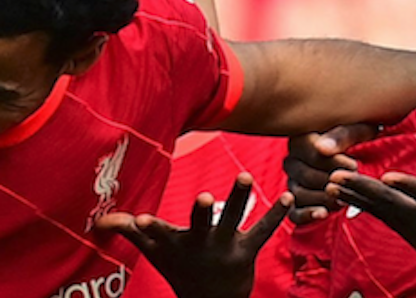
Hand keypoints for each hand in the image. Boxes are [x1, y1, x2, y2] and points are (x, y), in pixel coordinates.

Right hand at [95, 173, 291, 297]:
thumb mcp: (155, 251)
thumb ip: (131, 230)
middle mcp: (201, 244)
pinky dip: (277, 214)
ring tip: (245, 175)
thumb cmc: (181, 267)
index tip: (139, 219)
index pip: (157, 234)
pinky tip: (289, 196)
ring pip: (233, 219)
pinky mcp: (247, 249)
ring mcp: (225, 247)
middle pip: (201, 224)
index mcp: (176, 243)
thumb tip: (100, 219)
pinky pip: (263, 230)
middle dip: (202, 213)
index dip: (147, 227)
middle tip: (204, 197)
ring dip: (239, 198)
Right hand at [284, 124, 378, 222]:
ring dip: (324, 199)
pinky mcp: (297, 203)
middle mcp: (292, 160)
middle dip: (331, 182)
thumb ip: (341, 136)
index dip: (332, 162)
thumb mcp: (358, 129)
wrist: (366, 153)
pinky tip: (323, 213)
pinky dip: (308, 215)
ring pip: (300, 194)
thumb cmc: (361, 137)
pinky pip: (295, 213)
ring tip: (345, 198)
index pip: (309, 152)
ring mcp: (292, 183)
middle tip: (352, 184)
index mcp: (301, 138)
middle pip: (305, 175)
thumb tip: (322, 149)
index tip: (353, 165)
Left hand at [328, 171, 415, 297]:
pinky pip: (382, 215)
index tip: (388, 178)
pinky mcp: (411, 232)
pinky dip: (362, 203)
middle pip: (393, 203)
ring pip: (382, 210)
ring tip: (331, 184)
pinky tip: (344, 195)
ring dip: (356, 196)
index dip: (409, 187)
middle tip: (336, 178)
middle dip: (364, 191)